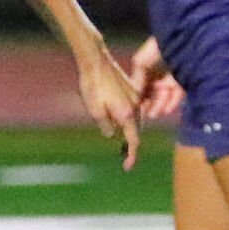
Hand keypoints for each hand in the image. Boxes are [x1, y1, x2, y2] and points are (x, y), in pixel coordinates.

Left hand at [76, 48, 142, 170]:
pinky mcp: (132, 90)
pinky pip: (132, 110)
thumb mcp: (95, 111)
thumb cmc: (92, 86)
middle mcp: (135, 106)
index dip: (131, 155)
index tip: (128, 167)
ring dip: (128, 132)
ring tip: (119, 143)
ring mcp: (135, 97)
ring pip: (135, 120)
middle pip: (136, 131)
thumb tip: (112, 135)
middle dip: (130, 145)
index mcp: (127, 114)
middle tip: (123, 159)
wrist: (95, 61)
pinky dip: (127, 120)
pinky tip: (117, 121)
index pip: (134, 140)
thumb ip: (106, 127)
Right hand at [129, 36, 185, 120]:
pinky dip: (171, 103)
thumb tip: (133, 94)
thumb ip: (136, 77)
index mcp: (150, 66)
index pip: (142, 86)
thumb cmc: (159, 47)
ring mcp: (175, 77)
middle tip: (144, 115)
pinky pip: (178, 95)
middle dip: (148, 104)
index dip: (138, 97)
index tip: (133, 107)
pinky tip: (165, 110)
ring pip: (165, 96)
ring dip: (159, 106)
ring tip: (153, 115)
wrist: (184, 41)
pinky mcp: (187, 81)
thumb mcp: (141, 61)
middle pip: (154, 93)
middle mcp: (162, 73)